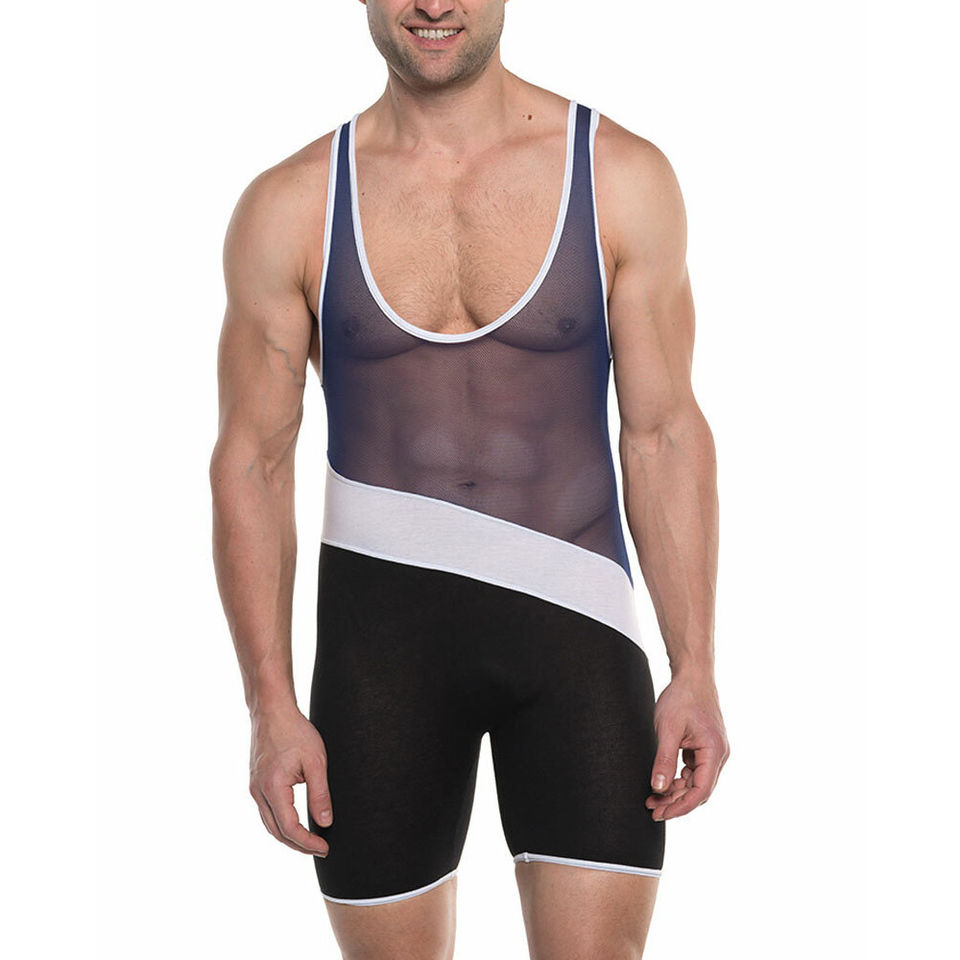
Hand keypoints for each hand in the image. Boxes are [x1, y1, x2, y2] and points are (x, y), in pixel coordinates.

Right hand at [248, 707, 332, 855]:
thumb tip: (325, 823)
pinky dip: (280, 822)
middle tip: (320, 849)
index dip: (307, 843)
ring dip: (288, 836)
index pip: (290, 828)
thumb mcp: (315, 761)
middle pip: (276, 831)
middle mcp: (258, 791)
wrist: (272, 710)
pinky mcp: (255, 781)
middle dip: (298, 845)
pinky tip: (294, 822)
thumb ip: (320, 794)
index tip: (324, 848)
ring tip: (309, 841)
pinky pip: (266, 810)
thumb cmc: (295, 731)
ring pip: (269, 823)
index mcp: (273, 788)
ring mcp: (254, 787)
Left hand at [645, 673, 728, 820]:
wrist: (692, 675)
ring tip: (653, 799)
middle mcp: (718, 754)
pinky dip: (679, 779)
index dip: (681, 807)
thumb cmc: (682, 697)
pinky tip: (663, 783)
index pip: (701, 791)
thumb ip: (664, 760)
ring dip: (676, 792)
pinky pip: (694, 771)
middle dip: (675, 802)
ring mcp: (713, 751)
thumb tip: (659, 788)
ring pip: (695, 782)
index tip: (662, 814)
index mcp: (714, 751)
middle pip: (699, 790)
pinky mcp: (705, 747)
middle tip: (652, 810)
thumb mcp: (668, 729)